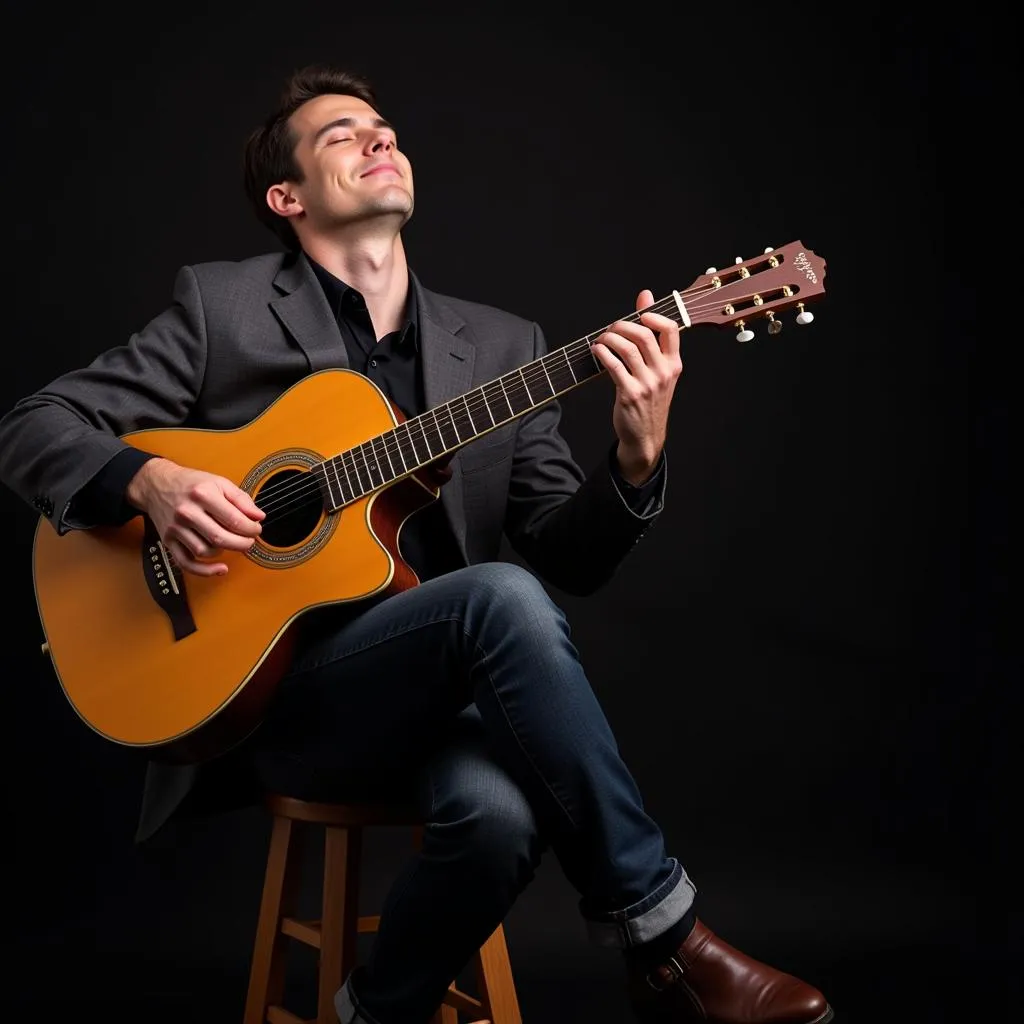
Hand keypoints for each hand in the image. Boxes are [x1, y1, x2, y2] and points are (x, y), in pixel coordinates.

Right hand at [126, 457, 264, 575]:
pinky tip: (220, 569)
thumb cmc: (191, 484)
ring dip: (224, 551)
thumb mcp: (219, 483)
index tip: (256, 529)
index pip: (234, 520)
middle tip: (249, 541)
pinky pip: (186, 563)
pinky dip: (205, 571)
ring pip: (205, 551)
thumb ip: (241, 499)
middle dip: (242, 544)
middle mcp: (187, 512)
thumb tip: (259, 517)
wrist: (156, 485)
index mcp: (203, 494)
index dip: (251, 529)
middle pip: (221, 538)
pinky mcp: (168, 541)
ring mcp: (176, 528)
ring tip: (231, 543)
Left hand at [590, 289, 682, 483]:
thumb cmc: (650, 399)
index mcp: (674, 364)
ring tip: (601, 340)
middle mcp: (663, 373)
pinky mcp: (630, 394)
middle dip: (621, 326)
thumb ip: (652, 334)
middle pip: (643, 335)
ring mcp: (647, 384)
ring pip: (626, 348)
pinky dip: (601, 353)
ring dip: (608, 338)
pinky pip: (613, 366)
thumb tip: (645, 295)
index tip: (639, 315)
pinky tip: (596, 350)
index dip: (653, 315)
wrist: (645, 435)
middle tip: (611, 329)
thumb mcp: (657, 369)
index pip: (671, 329)